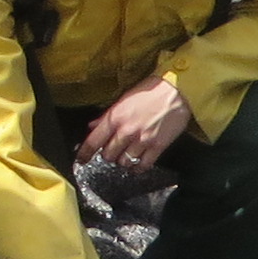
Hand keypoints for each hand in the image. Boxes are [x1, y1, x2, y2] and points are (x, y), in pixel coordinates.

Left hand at [78, 76, 192, 170]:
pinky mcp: (157, 147)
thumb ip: (107, 115)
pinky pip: (143, 165)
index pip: (93, 141)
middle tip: (112, 150)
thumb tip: (92, 126)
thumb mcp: (124, 99)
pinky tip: (137, 163)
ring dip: (123, 160)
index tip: (80, 159)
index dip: (84, 153)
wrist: (177, 91)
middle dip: (107, 155)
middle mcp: (127, 131)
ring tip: (126, 154)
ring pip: (124, 162)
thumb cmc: (151, 91)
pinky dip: (137, 168)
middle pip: (108, 155)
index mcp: (115, 118)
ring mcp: (142, 140)